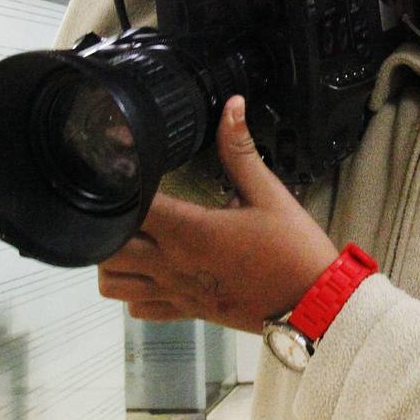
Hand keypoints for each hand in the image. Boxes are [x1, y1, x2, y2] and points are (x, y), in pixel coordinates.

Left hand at [96, 96, 340, 330]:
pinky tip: (149, 273)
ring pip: (112, 284)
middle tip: (125, 206)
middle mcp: (173, 264)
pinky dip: (133, 292)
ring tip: (129, 240)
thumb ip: (240, 151)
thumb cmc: (292, 248)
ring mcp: (175, 291)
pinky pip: (137, 309)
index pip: (131, 209)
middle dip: (108, 225)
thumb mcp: (269, 193)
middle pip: (107, 249)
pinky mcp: (185, 313)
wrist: (312, 303)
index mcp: (190, 230)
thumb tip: (232, 106)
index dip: (121, 189)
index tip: (125, 173)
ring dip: (112, 261)